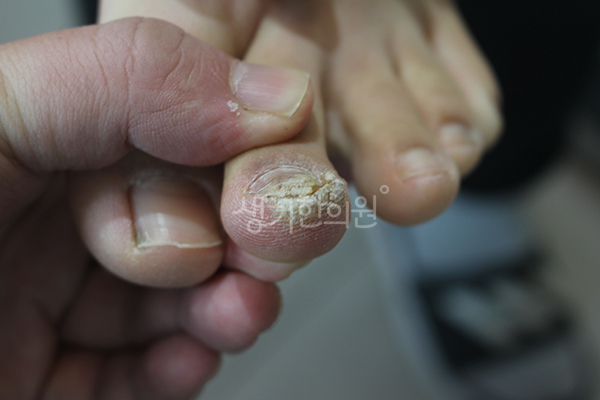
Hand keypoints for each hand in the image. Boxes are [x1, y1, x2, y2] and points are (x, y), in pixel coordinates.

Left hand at [0, 18, 311, 398]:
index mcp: (8, 137)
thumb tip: (265, 92)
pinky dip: (185, 362)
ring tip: (237, 309)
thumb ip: (116, 82)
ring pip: (174, 289)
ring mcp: (44, 305)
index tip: (269, 156)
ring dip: (224, 299)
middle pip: (176, 205)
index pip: (150, 109)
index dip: (221, 130)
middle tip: (256, 244)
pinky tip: (189, 356)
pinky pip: (146, 366)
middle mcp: (27, 219)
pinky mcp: (56, 383)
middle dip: (231, 225)